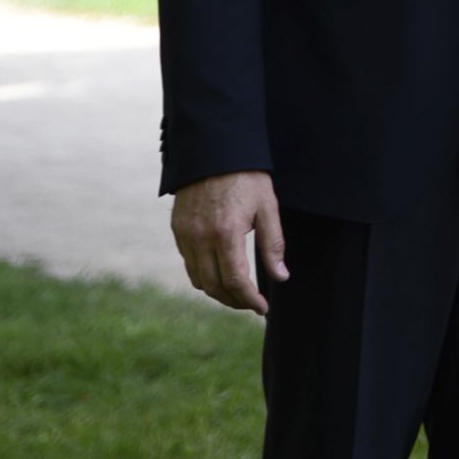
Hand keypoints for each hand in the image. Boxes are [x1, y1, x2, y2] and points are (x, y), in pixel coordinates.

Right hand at [171, 171, 285, 314]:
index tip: (262, 308)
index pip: (235, 281)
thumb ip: (273, 245)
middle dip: (234, 301)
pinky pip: (188, 263)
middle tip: (251, 304)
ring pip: (197, 279)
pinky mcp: (177, 228)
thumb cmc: (247, 178)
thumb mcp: (268, 208)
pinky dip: (203, 275)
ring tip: (237, 293)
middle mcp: (200, 238)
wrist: (214, 151)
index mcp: (226, 234)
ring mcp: (185, 234)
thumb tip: (280, 277)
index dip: (249, 300)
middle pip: (214, 287)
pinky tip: (219, 273)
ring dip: (217, 292)